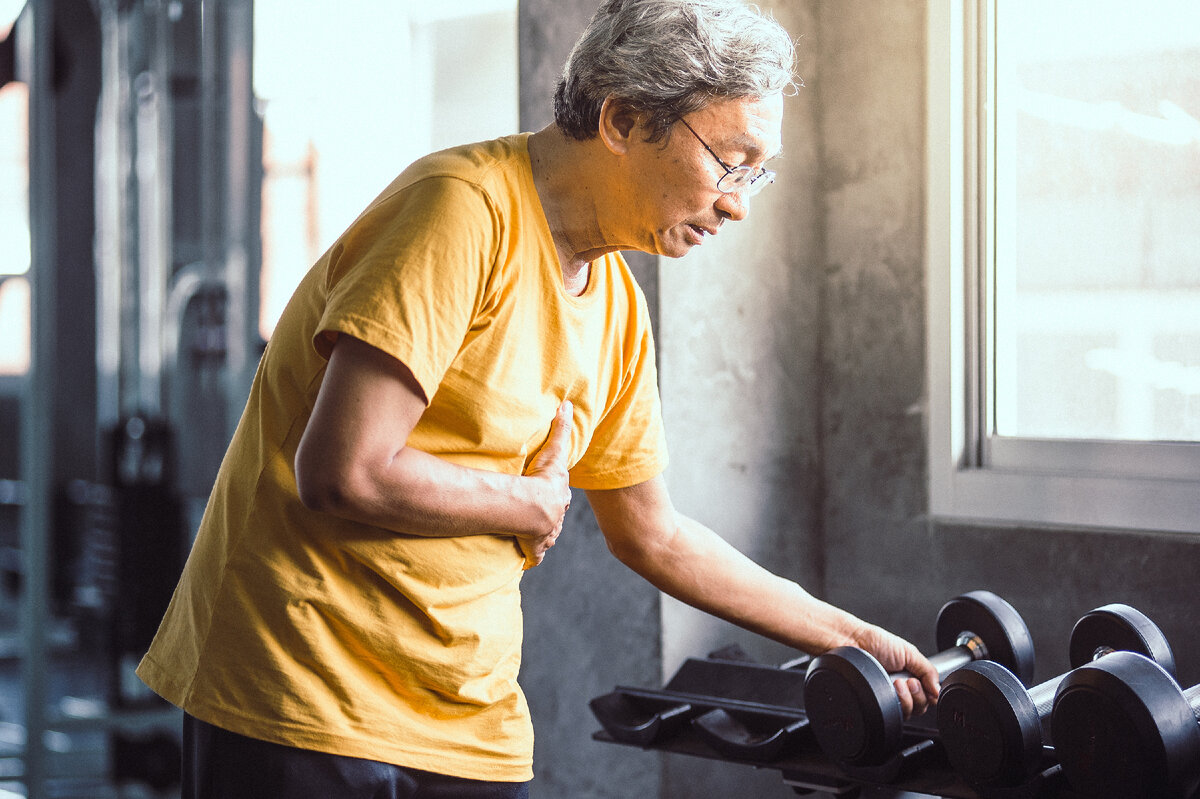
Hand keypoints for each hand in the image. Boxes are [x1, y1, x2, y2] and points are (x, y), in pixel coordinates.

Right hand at [518, 401, 573, 568]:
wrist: (534, 506)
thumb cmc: (542, 478)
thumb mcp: (553, 450)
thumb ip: (560, 428)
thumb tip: (567, 404)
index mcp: (559, 495)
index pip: (560, 494)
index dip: (556, 493)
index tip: (551, 492)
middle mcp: (556, 517)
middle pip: (555, 516)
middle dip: (550, 515)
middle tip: (540, 514)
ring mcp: (546, 535)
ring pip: (546, 536)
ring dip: (540, 536)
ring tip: (529, 534)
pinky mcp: (535, 549)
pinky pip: (534, 556)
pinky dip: (531, 557)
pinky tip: (527, 558)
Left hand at [855, 624, 940, 717]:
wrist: (851, 643)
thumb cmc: (874, 641)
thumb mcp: (908, 652)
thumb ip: (928, 670)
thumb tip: (939, 690)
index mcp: (909, 676)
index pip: (928, 696)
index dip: (929, 694)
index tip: (922, 684)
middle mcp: (899, 689)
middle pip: (921, 707)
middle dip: (917, 695)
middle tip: (908, 681)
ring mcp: (887, 697)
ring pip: (908, 713)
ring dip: (906, 698)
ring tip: (897, 682)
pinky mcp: (875, 703)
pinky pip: (892, 714)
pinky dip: (895, 703)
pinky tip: (888, 689)